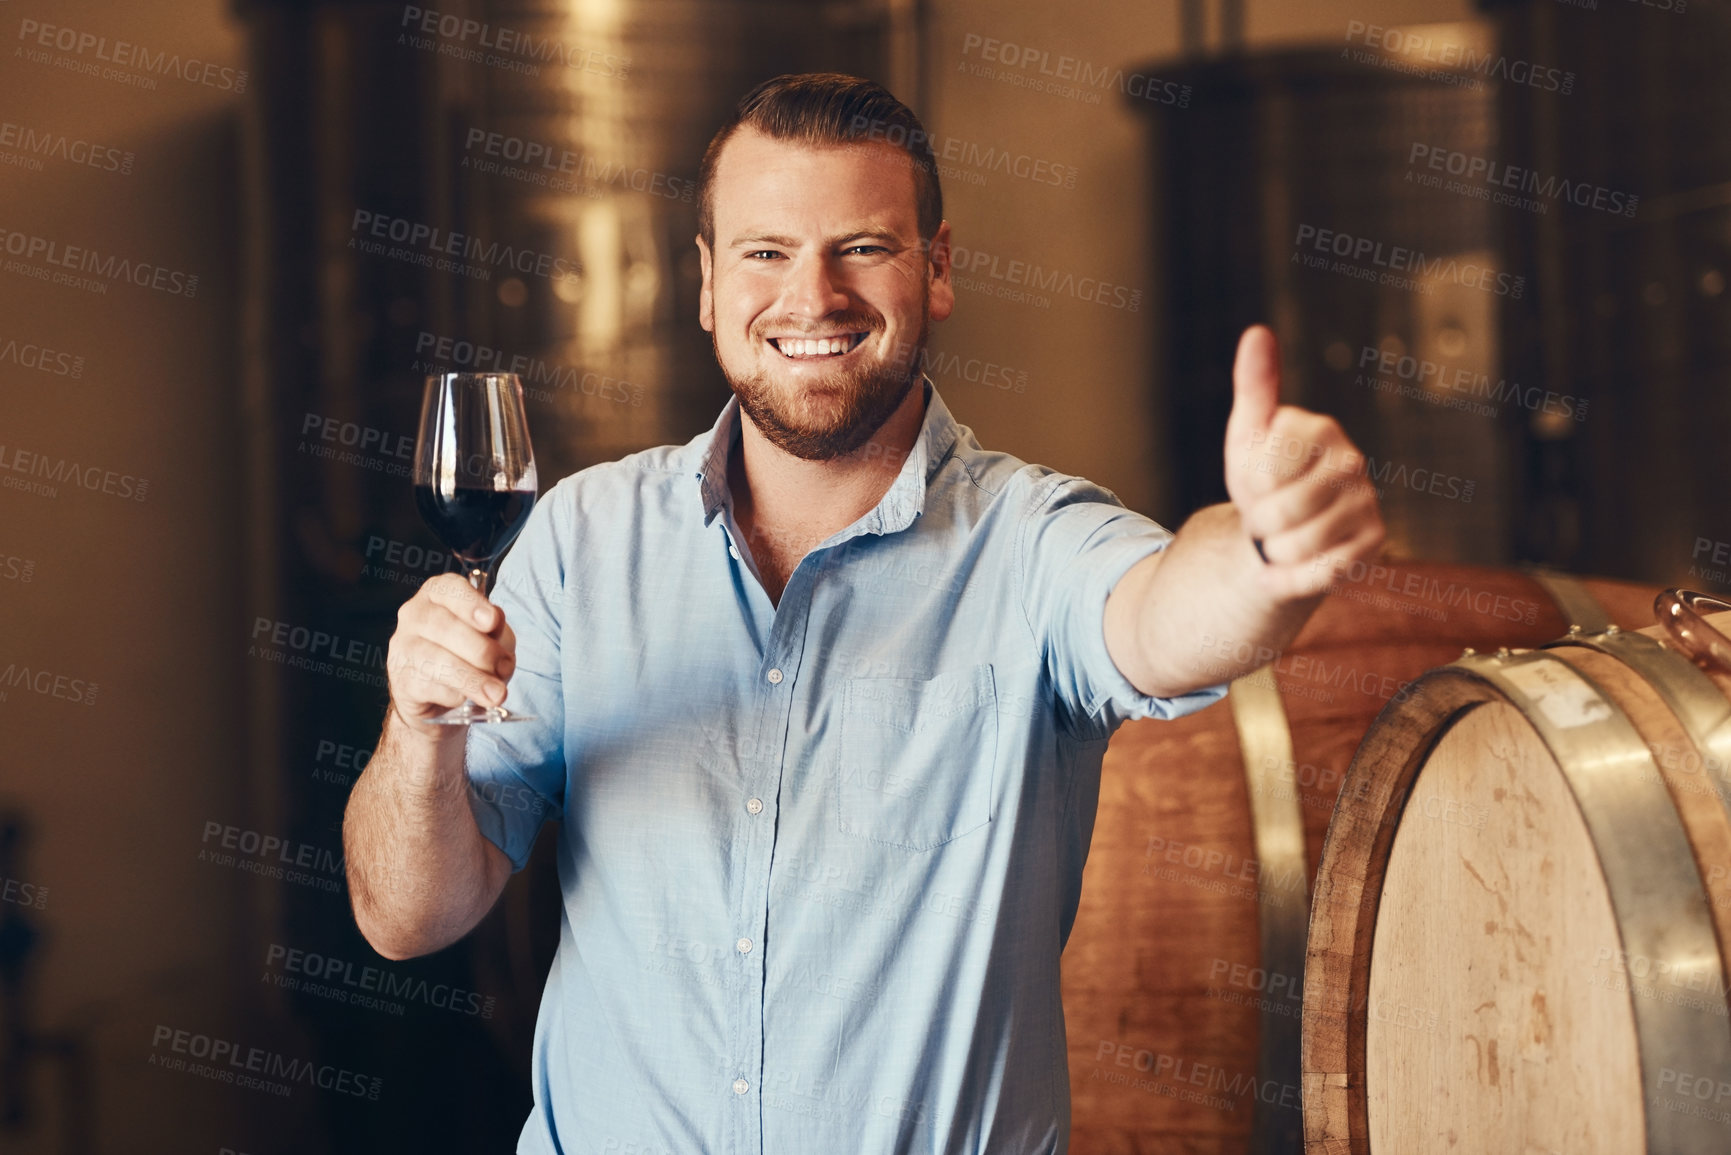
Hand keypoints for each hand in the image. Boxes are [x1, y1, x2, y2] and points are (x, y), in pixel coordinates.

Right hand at [385, 574, 517, 736]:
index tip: (492, 621)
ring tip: (496, 694)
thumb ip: (497, 637)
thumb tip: (501, 658)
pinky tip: (464, 698)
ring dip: (472, 678)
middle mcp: (415, 614)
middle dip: (481, 650)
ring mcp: (403, 647)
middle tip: (504, 668)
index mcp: (438, 593)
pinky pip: (430, 687)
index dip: (472, 604)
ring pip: (437, 660)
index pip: (450, 589)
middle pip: (446, 627)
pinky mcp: (400, 680)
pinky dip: (454, 695)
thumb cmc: (467, 653)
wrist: (434, 693)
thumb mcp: (490, 636)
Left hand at [1223, 324, 1384, 600]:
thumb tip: (1257, 332)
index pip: (1265, 471)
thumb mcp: (1249, 435)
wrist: (1278, 529)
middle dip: (1258, 522)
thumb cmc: (1261, 478)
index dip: (1247, 484)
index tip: (1256, 478)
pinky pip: (1320, 573)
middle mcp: (1352, 463)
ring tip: (1278, 536)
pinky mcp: (1374, 544)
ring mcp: (1367, 504)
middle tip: (1264, 514)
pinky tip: (1289, 564)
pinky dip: (1291, 577)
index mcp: (1320, 430)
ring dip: (1273, 551)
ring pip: (1298, 546)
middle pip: (1281, 512)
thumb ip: (1254, 387)